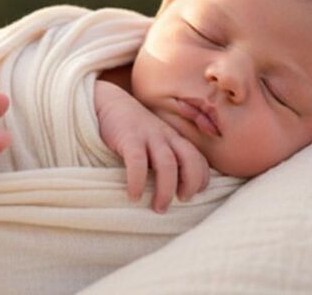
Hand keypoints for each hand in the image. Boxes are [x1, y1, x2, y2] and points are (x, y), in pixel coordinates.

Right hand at [95, 80, 209, 212]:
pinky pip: (138, 162)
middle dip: (190, 184)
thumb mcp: (156, 140)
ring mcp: (149, 136)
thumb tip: (174, 189)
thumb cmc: (134, 130)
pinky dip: (138, 181)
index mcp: (175, 139)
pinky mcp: (129, 137)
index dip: (201, 179)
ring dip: (166, 190)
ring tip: (158, 207)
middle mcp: (167, 137)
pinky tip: (134, 195)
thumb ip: (166, 157)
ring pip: (168, 164)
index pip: (198, 159)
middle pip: (190, 160)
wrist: (110, 103)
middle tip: (181, 202)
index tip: (193, 196)